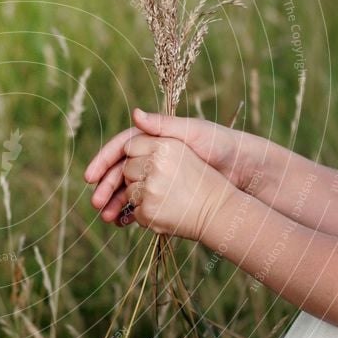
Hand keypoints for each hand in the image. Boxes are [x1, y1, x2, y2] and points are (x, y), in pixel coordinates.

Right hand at [84, 108, 265, 223]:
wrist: (246, 171)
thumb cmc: (221, 145)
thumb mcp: (193, 133)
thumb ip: (163, 126)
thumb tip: (136, 113)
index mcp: (154, 138)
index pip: (120, 148)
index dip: (103, 162)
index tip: (90, 177)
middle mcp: (153, 156)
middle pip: (120, 171)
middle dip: (106, 187)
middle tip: (96, 203)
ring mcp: (159, 176)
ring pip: (128, 189)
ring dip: (115, 203)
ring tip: (107, 218)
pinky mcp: (167, 193)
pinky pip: (142, 202)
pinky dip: (131, 212)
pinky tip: (122, 223)